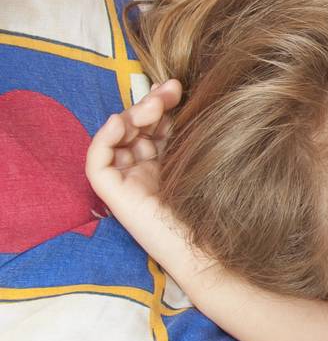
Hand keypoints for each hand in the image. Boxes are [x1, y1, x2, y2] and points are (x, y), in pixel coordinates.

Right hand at [85, 79, 205, 280]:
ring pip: (117, 138)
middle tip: (170, 91)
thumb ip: (195, 135)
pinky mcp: (114, 195)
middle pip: (136, 128)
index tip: (178, 88)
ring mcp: (128, 182)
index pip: (155, 126)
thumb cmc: (217, 208)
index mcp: (167, 164)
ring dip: (132, 115)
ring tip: (155, 106)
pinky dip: (104, 138)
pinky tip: (122, 122)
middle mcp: (144, 171)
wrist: (210, 252)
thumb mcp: (204, 160)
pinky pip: (97, 162)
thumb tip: (190, 97)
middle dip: (149, 104)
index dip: (162, 104)